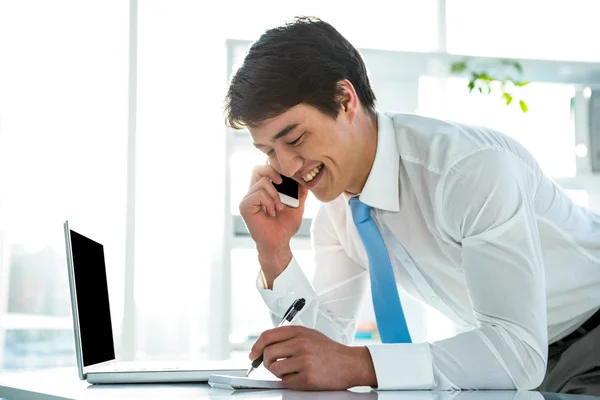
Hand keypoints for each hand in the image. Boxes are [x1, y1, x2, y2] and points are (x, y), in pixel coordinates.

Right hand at [239, 163, 308, 279]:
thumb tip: (306, 180)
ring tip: (277, 208)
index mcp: (263, 190)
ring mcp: (248, 199)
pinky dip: (269, 202)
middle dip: (272, 171)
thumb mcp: (297, 206)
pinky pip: (259, 194)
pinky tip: (271, 212)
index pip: (264, 169)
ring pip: (262, 181)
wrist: (279, 242)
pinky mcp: (245, 206)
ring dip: (275, 195)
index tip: (287, 175)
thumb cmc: (285, 226)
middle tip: (281, 182)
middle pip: (257, 168)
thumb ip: (300, 193)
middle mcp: (253, 192)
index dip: (274, 167)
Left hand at [249, 326, 377, 390]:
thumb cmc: (329, 351)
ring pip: (275, 369)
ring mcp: (304, 361)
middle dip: (266, 362)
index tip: (254, 354)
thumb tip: (264, 346)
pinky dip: (289, 381)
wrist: (350, 363)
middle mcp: (301, 344)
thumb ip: (288, 337)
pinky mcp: (307, 378)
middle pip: (268, 353)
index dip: (256, 346)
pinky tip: (300, 376)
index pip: (268, 336)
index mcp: (299, 332)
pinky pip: (286, 382)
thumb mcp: (309, 335)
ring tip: (291, 370)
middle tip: (273, 365)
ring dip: (278, 372)